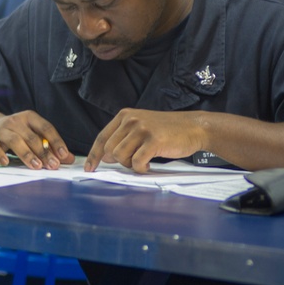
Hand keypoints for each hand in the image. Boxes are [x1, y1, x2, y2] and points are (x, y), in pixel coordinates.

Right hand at [0, 110, 73, 169]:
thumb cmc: (15, 133)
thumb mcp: (33, 135)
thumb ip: (51, 147)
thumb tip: (70, 159)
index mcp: (29, 118)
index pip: (46, 128)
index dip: (56, 141)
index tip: (64, 155)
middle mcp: (15, 121)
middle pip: (32, 137)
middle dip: (44, 152)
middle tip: (53, 166)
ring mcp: (1, 130)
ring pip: (15, 140)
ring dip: (27, 154)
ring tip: (36, 166)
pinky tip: (6, 162)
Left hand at [86, 108, 205, 172]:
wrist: (194, 127)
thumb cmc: (167, 131)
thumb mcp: (141, 127)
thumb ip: (123, 138)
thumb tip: (105, 156)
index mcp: (125, 116)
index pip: (102, 137)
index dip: (93, 155)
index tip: (89, 168)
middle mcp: (131, 120)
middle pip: (109, 150)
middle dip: (119, 161)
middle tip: (134, 161)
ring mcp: (142, 129)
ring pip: (120, 156)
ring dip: (130, 164)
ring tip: (144, 161)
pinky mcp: (153, 140)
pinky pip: (136, 162)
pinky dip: (141, 168)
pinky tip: (149, 165)